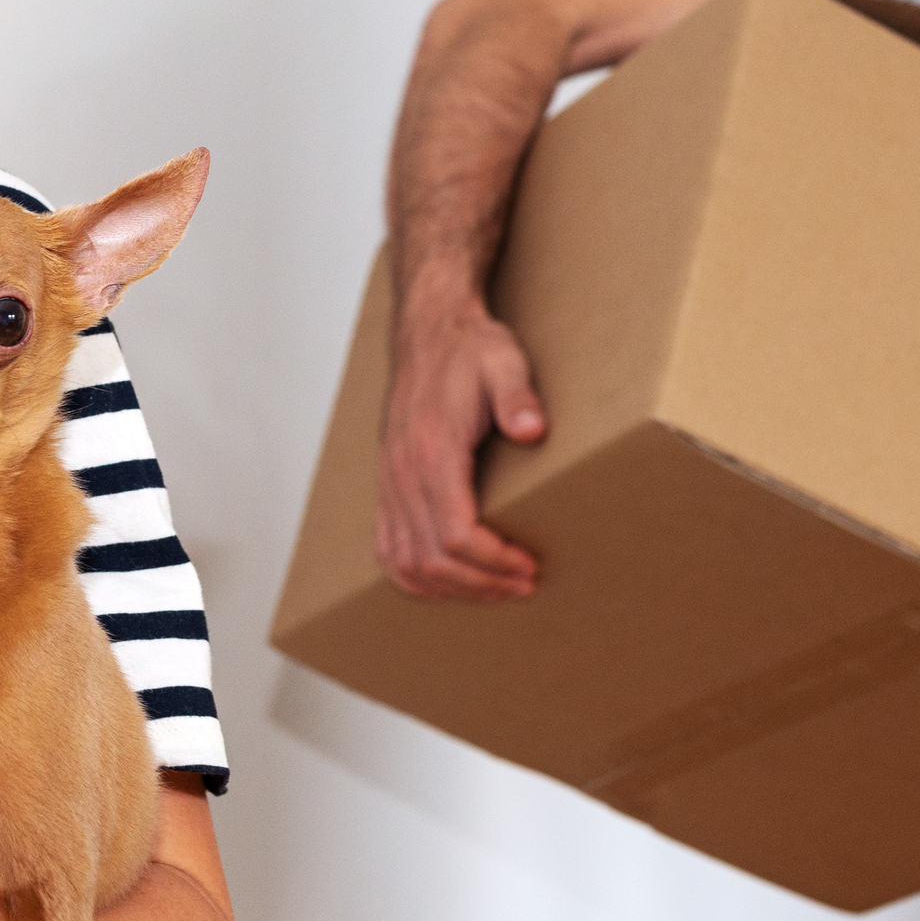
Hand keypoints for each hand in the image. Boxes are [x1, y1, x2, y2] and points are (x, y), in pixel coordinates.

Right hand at [373, 288, 547, 600]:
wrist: (430, 331)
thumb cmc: (469, 350)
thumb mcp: (503, 362)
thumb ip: (517, 396)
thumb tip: (532, 429)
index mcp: (432, 450)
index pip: (455, 533)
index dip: (493, 561)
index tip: (529, 566)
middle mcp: (403, 473)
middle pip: (433, 559)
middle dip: (481, 582)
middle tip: (522, 585)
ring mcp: (390, 482)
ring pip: (406, 563)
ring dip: (450, 587)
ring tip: (492, 589)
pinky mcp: (387, 486)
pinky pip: (387, 549)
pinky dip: (414, 577)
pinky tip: (447, 583)